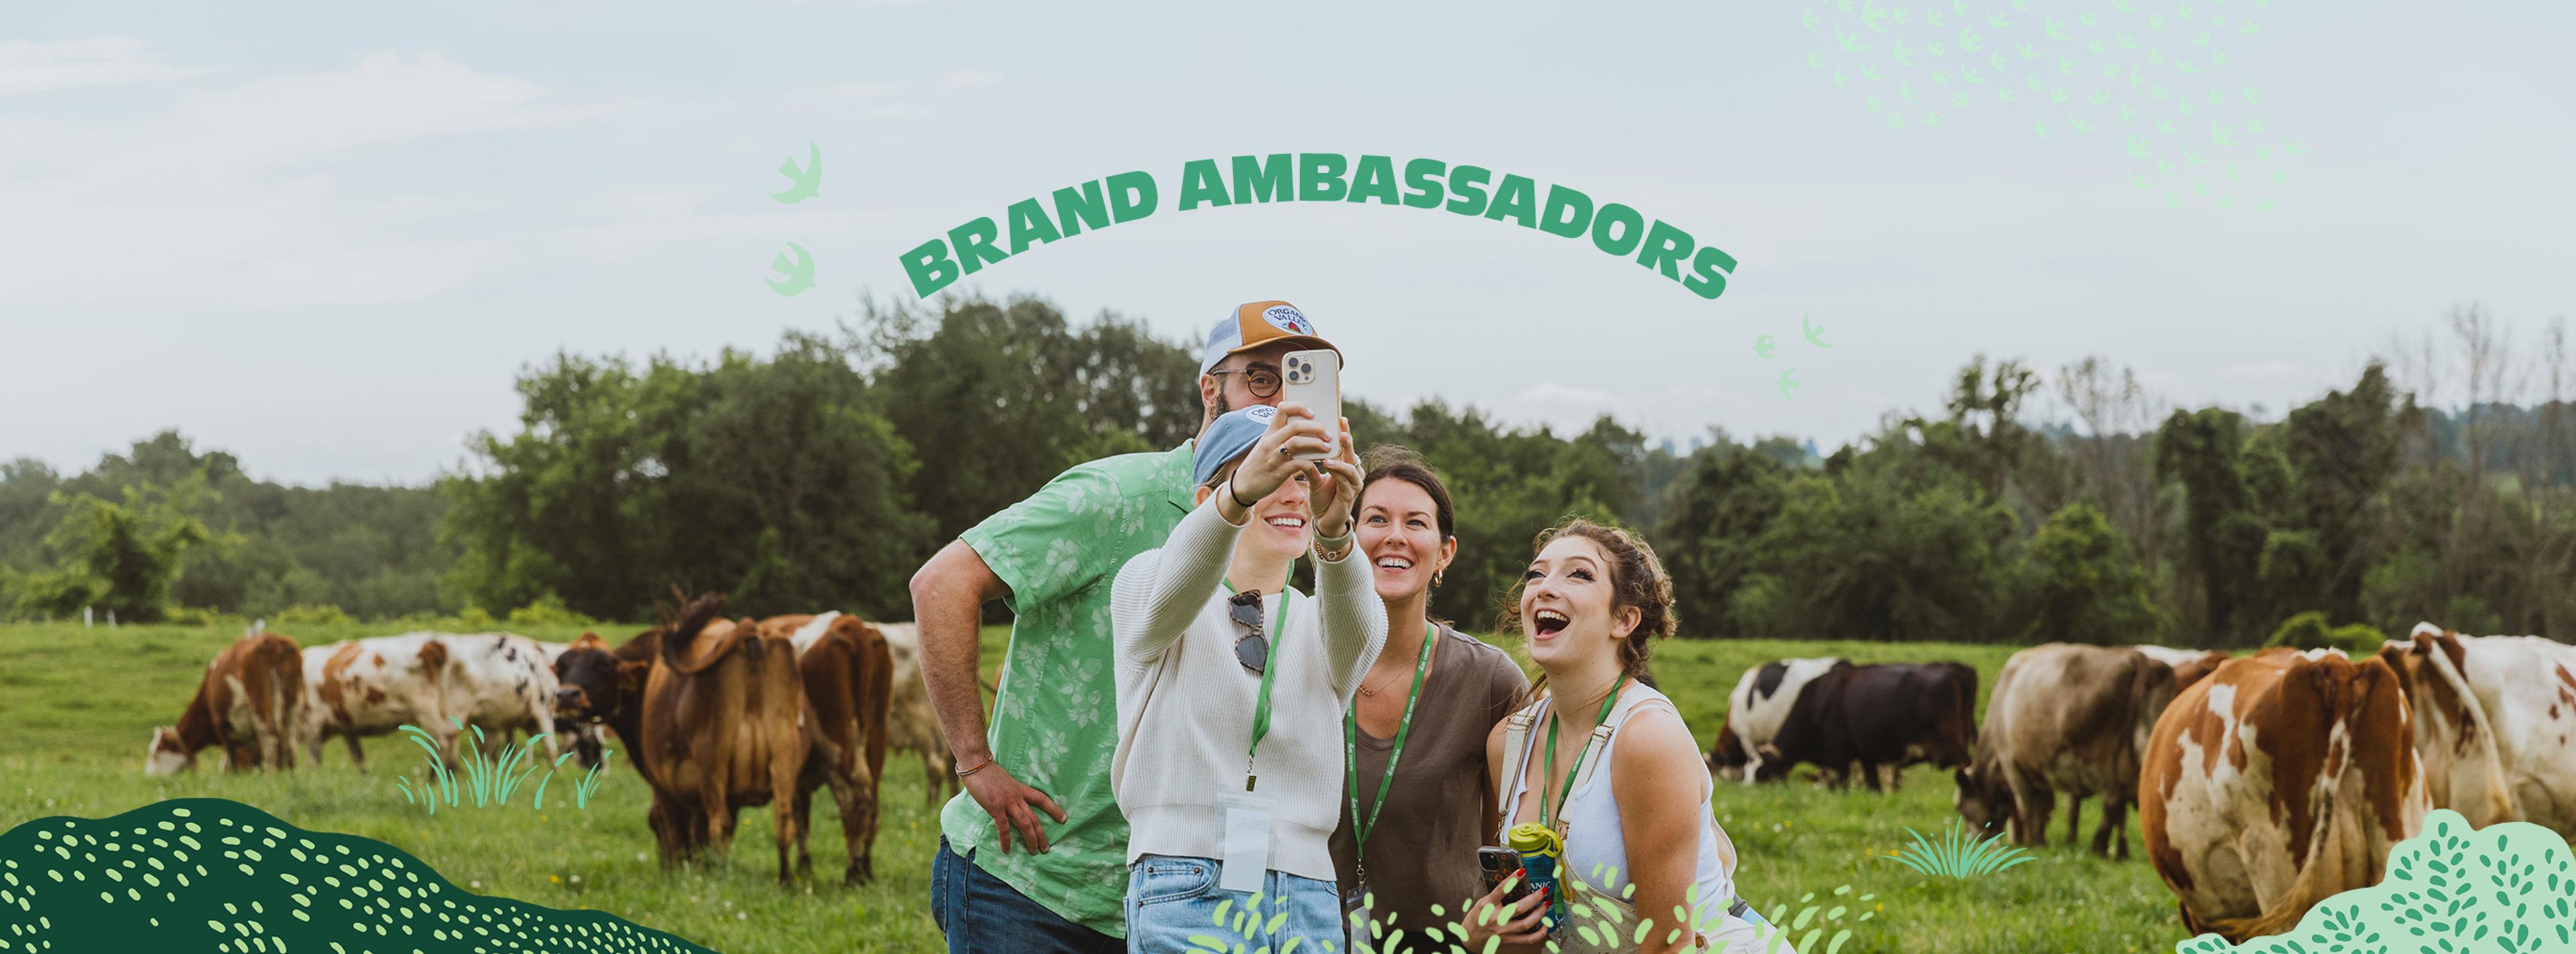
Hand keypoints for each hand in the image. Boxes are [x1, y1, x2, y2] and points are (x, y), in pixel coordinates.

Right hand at [961, 761, 1066, 853]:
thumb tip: (1008, 802)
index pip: (1042, 799)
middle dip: (1042, 834)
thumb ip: (1009, 792)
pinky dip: (1006, 840)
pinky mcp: (996, 807)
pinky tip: (1007, 850)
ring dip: (1031, 839)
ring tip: (1034, 852)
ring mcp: (1008, 802)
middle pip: (1035, 818)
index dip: (1054, 809)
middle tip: (1046, 848)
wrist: (976, 764)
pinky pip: (1004, 828)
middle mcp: (1017, 797)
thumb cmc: (987, 772)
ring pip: (1025, 824)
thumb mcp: (1004, 781)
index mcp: (1020, 789)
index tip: (1064, 819)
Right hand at [1230, 402, 1335, 500]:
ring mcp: (1273, 457)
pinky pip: (1298, 464)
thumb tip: (1305, 428)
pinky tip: (1317, 464)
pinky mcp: (1278, 473)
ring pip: (1298, 442)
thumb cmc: (1259, 463)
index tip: (1313, 413)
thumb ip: (1281, 435)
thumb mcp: (1266, 445)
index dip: (1300, 407)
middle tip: (1328, 433)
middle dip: (1316, 428)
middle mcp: (1270, 442)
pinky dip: (1311, 463)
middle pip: (1296, 426)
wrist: (1243, 485)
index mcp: (1269, 432)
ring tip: (1327, 447)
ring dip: (1316, 443)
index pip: (1283, 408)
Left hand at [1310, 425, 1361, 539]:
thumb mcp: (1315, 477)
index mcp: (1345, 466)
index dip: (1344, 432)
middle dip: (1347, 441)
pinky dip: (1338, 472)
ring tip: (1330, 451)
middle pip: (1352, 454)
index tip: (1340, 418)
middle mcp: (1353, 474)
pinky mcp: (1349, 497)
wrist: (1323, 521)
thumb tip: (1301, 445)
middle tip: (1340, 430)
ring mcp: (1354, 486)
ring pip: (1351, 467)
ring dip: (1341, 458)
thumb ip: (1312, 464)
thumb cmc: (1322, 497)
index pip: (1345, 446)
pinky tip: (1329, 465)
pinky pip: (1346, 482)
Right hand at [1460, 874, 1550, 947]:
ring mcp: (1504, 931)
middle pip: (1519, 908)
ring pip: (1527, 923)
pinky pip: (1529, 939)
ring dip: (1540, 913)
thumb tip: (1511, 882)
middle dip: (1535, 897)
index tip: (1522, 871)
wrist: (1470, 940)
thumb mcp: (1481, 903)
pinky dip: (1540, 933)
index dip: (1512, 880)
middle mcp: (1496, 919)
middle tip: (1543, 891)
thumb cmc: (1475, 920)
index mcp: (1487, 906)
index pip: (1501, 890)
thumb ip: (1495, 895)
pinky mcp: (1510, 941)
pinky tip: (1545, 926)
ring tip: (1545, 904)